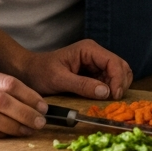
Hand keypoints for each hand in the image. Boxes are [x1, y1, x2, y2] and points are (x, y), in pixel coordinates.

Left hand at [16, 40, 132, 101]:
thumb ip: (82, 85)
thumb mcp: (59, 79)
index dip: (118, 79)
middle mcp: (95, 54)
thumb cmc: (41, 72)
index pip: (114, 62)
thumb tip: (106, 92)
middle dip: (120, 83)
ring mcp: (95, 64)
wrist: (30, 72)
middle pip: (121, 67)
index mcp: (88, 49)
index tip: (114, 96)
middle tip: (113, 100)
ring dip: (116, 88)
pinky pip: (110, 82)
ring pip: (118, 75)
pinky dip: (111, 91)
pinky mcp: (94, 74)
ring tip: (107, 100)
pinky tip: (102, 99)